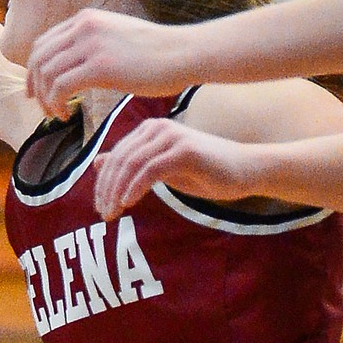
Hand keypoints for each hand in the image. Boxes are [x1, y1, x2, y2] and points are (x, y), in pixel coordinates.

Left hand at [25, 9, 196, 113]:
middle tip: (42, 108)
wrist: (183, 53)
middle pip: (38, 59)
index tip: (36, 91)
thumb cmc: (156, 52)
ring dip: (46, 99)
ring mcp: (90, 45)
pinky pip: (60, 87)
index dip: (34, 70)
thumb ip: (92, 44)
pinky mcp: (99, 66)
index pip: (43, 44)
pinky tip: (67, 115)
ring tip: (57, 114)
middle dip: (35, 87)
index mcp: (85, 20)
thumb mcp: (116, 37)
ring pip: (46, 74)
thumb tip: (76, 63)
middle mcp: (83, 27)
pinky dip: (56, 104)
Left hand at [93, 116, 254, 218]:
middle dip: (106, 189)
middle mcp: (158, 128)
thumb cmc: (205, 171)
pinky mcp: (184, 150)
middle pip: (119, 160)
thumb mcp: (162, 169)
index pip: (116, 156)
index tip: (100, 207)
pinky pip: (150, 170)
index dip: (103, 183)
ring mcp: (171, 137)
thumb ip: (132, 164)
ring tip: (112, 213)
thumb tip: (97, 162)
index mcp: (150, 130)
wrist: (245, 170)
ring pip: (131, 165)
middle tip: (104, 215)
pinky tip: (128, 204)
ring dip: (117, 192)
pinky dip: (135, 188)